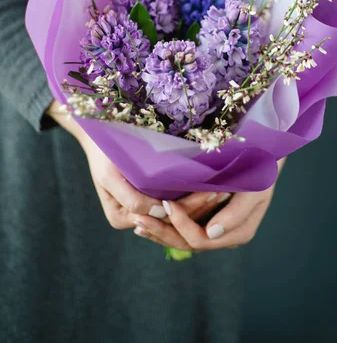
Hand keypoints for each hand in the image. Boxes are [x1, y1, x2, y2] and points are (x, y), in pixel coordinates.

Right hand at [46, 100, 225, 229]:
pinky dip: (193, 196)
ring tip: (224, 189)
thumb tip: (160, 213)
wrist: (97, 132)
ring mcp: (144, 207)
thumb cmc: (103, 151)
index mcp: (121, 217)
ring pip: (177, 213)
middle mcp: (134, 218)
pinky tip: (212, 185)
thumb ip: (132, 199)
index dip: (189, 210)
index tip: (212, 193)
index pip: (162, 220)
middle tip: (224, 190)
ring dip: (201, 204)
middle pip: (172, 219)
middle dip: (200, 207)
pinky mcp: (151, 195)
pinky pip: (175, 202)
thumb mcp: (110, 176)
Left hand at [131, 159, 285, 250]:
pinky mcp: (207, 217)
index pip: (200, 239)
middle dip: (161, 232)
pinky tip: (147, 219)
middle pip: (187, 243)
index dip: (181, 225)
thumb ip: (235, 214)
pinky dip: (164, 225)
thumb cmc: (260, 168)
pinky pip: (182, 228)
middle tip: (138, 219)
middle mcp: (225, 235)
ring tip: (137, 222)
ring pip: (182, 239)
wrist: (265, 154)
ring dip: (159, 231)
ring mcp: (215, 228)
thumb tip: (211, 235)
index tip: (167, 204)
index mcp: (238, 233)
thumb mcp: (253, 189)